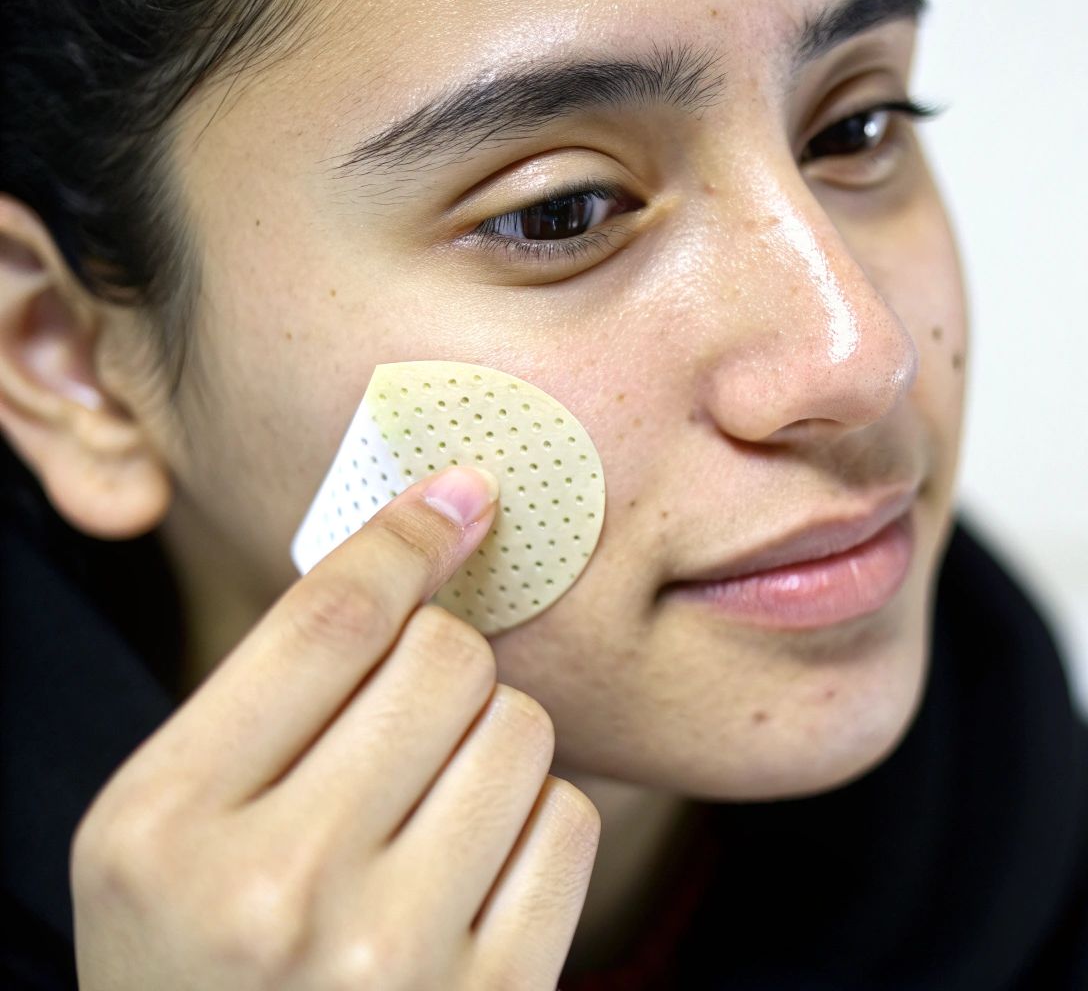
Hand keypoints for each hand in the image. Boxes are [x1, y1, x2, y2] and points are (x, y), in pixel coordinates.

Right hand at [70, 465, 600, 989]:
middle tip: (408, 726)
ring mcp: (391, 950)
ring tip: (429, 818)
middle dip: (443, 669)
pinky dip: (537, 826)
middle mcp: (275, 884)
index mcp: (165, 824)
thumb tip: (429, 532)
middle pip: (444, 662)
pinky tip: (474, 875)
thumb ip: (273, 695)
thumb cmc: (203, 961)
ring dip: (493, 750)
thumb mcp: (168, 832)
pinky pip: (570, 823)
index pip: (327, 620)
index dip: (409, 537)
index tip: (463, 496)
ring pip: (522, 732)